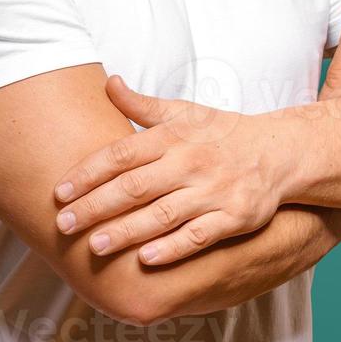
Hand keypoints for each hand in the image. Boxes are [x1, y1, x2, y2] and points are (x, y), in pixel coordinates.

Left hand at [52, 77, 290, 265]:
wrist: (280, 152)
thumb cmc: (222, 133)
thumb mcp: (184, 112)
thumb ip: (143, 104)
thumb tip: (107, 83)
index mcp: (174, 136)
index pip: (123, 154)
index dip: (88, 172)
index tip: (60, 191)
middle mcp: (191, 162)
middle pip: (136, 187)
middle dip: (96, 206)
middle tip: (63, 224)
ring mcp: (213, 191)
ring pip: (163, 215)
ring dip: (126, 232)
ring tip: (95, 246)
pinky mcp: (234, 217)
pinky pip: (199, 236)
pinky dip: (172, 248)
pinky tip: (146, 258)